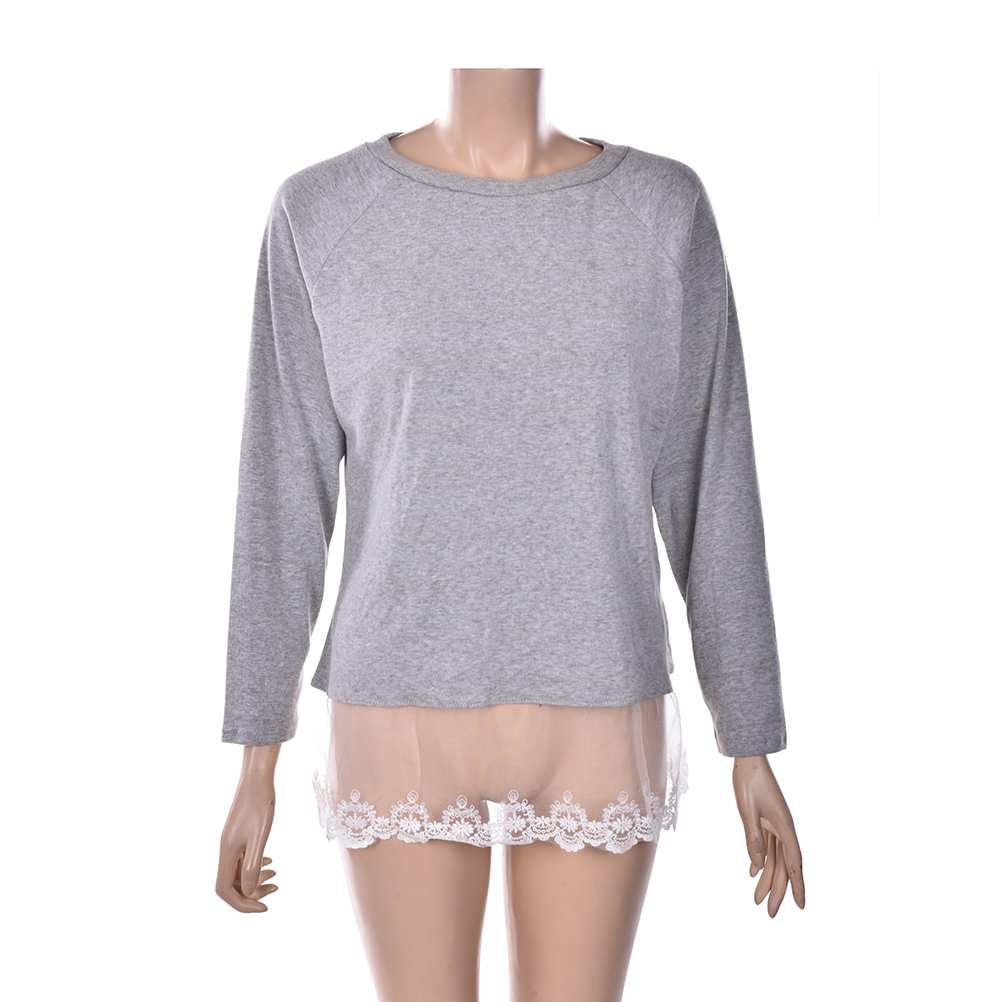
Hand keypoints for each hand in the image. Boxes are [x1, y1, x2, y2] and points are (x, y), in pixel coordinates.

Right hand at [216, 762, 279, 912]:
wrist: (257, 776)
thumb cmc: (261, 803)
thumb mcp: (260, 835)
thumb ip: (252, 864)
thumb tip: (248, 891)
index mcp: (227, 851)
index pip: (224, 890)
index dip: (242, 903)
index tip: (265, 907)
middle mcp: (225, 848)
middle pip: (230, 884)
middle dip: (251, 893)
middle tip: (275, 889)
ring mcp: (231, 841)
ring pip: (237, 872)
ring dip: (254, 880)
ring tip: (276, 878)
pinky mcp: (238, 834)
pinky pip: (241, 859)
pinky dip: (254, 866)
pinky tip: (270, 863)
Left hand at [732, 755, 804, 916]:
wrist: (748, 758)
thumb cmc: (748, 781)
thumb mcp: (747, 811)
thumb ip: (752, 839)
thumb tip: (758, 866)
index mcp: (784, 827)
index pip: (794, 863)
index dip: (798, 885)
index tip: (801, 907)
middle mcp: (783, 828)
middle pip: (783, 865)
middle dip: (778, 890)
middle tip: (770, 913)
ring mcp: (775, 824)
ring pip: (774, 857)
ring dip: (767, 878)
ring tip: (757, 899)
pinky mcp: (765, 819)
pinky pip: (765, 845)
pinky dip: (760, 860)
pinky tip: (753, 872)